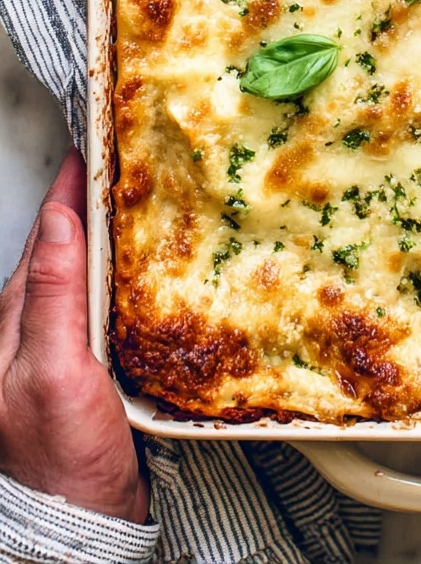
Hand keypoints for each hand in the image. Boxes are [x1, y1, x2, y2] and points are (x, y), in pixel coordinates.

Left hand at [0, 148, 148, 522]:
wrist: (81, 527)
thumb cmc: (57, 461)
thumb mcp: (51, 371)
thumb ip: (53, 296)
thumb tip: (60, 222)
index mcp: (16, 320)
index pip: (46, 233)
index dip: (70, 186)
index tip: (95, 143)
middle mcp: (37, 328)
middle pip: (67, 246)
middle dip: (92, 200)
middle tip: (129, 158)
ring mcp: (66, 349)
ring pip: (91, 273)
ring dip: (115, 235)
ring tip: (147, 199)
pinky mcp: (95, 370)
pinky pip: (113, 306)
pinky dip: (132, 277)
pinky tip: (155, 269)